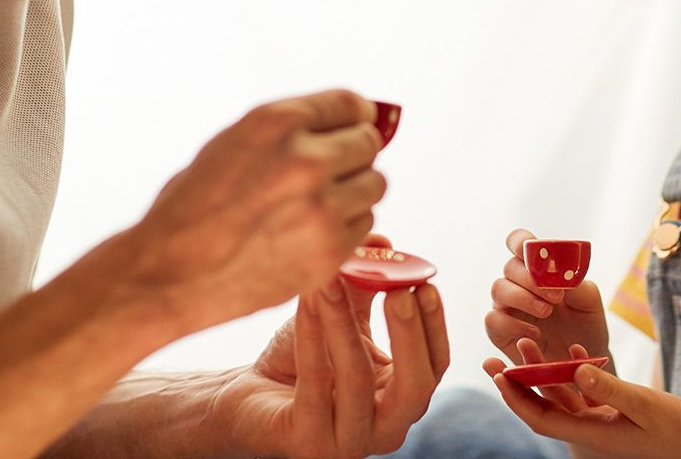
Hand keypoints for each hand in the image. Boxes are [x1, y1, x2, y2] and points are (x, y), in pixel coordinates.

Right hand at [116, 89, 386, 334]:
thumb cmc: (193, 207)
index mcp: (276, 123)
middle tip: (330, 170)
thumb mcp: (233, 142)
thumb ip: (290, 129)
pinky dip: (346, 226)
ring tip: (316, 203)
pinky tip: (310, 231)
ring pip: (374, 185)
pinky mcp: (328, 251)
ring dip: (354, 191)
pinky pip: (364, 224)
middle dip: (353, 154)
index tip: (354, 125)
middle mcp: (304, 160)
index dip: (355, 116)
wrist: (166, 274)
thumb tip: (351, 118)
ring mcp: (320, 208)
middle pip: (368, 144)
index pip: (350, 104)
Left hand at [210, 235, 450, 458]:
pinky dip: (312, 335)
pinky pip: (315, 384)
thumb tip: (382, 242)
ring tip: (331, 279)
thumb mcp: (342, 318)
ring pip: (358, 380)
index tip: (426, 283)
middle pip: (415, 388)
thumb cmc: (302, 359)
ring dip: (344, 323)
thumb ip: (367, 284)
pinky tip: (307, 300)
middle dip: (409, 336)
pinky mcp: (307, 444)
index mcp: (401, 399)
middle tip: (398, 290)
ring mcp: (346, 443)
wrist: (246, 398)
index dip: (434, 326)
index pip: (435, 366)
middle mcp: (383, 429)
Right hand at [484, 228, 610, 367]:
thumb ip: (576, 283)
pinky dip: (513, 324)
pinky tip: (535, 333)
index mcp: (537, 268)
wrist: (583, 364)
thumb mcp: (590, 302)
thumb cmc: (586, 325)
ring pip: (498, 289)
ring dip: (523, 297)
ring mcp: (506, 307)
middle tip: (556, 296)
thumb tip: (559, 272)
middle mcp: (517, 283)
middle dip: (531, 278)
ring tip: (547, 312)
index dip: (519, 241)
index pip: (519, 243)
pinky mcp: (499, 332)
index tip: (529, 248)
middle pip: (509, 266)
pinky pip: (493, 320)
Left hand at [484, 343, 680, 458]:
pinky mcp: (612, 415)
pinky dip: (576, 372)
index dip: (516, 399)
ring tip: (525, 342)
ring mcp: (601, 424)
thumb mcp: (645, 405)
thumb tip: (577, 367)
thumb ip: (610, 387)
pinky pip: (584, 394)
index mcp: (593, 435)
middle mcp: (590, 432)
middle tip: (492, 359)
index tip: (499, 375)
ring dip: (542, 372)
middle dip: (517, 383)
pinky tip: (578, 350)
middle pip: (544, 408)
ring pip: (561, 397)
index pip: (542, 419)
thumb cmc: (679, 431)